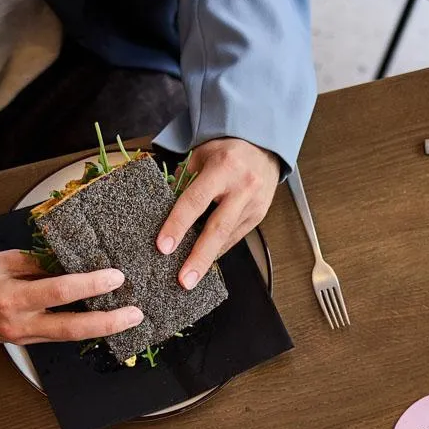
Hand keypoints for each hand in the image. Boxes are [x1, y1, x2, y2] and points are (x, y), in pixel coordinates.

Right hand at [0, 250, 142, 343]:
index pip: (60, 291)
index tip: (115, 277)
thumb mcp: (3, 260)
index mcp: (12, 298)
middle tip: (135, 314)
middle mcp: (19, 323)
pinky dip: (81, 329)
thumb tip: (73, 263)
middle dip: (108, 322)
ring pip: (69, 337)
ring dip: (100, 329)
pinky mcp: (25, 342)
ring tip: (127, 318)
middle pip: (73, 328)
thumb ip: (39, 263)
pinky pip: (58, 336)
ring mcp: (23, 337)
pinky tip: (100, 322)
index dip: (91, 285)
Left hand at [156, 138, 280, 289]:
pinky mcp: (259, 216)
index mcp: (224, 168)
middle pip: (217, 228)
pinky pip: (235, 237)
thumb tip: (166, 207)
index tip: (164, 247)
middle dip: (199, 257)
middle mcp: (242, 187)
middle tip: (184, 281)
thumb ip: (184, 179)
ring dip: (208, 258)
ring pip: (227, 237)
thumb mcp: (201, 154)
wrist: (264, 147)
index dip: (178, 225)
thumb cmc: (227, 150)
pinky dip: (219, 249)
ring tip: (191, 278)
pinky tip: (206, 260)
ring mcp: (254, 204)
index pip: (195, 201)